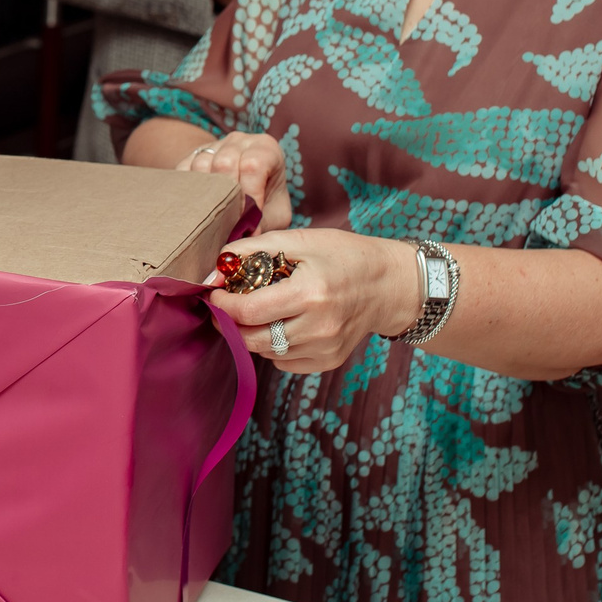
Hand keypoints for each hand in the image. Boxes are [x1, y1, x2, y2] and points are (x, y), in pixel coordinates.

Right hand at [176, 129, 293, 230]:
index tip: (248, 220)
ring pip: (201, 165)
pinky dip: (188, 190)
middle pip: (225, 163)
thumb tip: (247, 237)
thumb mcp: (276, 212)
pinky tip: (199, 206)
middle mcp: (239, 141)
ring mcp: (214, 145)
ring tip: (215, 214)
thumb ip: (266, 222)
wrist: (247, 188)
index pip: (254, 165)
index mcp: (266, 149)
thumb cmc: (265, 200)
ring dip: (206, 194)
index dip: (249, 195)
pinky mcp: (192, 155)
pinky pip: (183, 170)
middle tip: (230, 220)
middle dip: (227, 196)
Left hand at [205, 228, 420, 372]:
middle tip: (225, 306)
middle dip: (229, 323)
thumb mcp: (298, 239)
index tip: (214, 293)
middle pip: (251, 339)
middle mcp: (318, 327)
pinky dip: (273, 346)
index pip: (247, 312)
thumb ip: (251, 251)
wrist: (387, 285)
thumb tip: (215, 268)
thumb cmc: (342, 256)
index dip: (221, 304)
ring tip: (259, 311)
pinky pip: (283, 362)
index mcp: (309, 293)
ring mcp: (324, 349)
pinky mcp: (328, 361)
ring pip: (265, 352)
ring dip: (251, 333)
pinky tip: (283, 324)